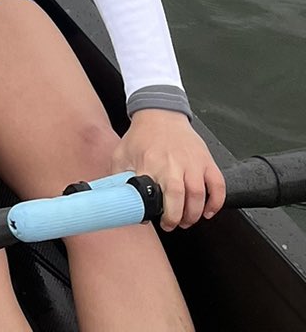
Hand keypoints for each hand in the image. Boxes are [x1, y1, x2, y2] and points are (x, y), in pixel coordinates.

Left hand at [115, 111, 225, 231]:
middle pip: (180, 198)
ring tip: (186, 219)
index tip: (157, 221)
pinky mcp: (206, 161)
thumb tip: (121, 204)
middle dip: (177, 218)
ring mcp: (192, 162)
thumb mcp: (121, 155)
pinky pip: (218, 186)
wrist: (160, 112)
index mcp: (150, 163)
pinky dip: (216, 203)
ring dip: (194, 214)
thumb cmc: (142, 136)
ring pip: (199, 195)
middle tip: (172, 224)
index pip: (155, 195)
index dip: (158, 214)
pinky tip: (207, 211)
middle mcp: (172, 163)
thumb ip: (118, 179)